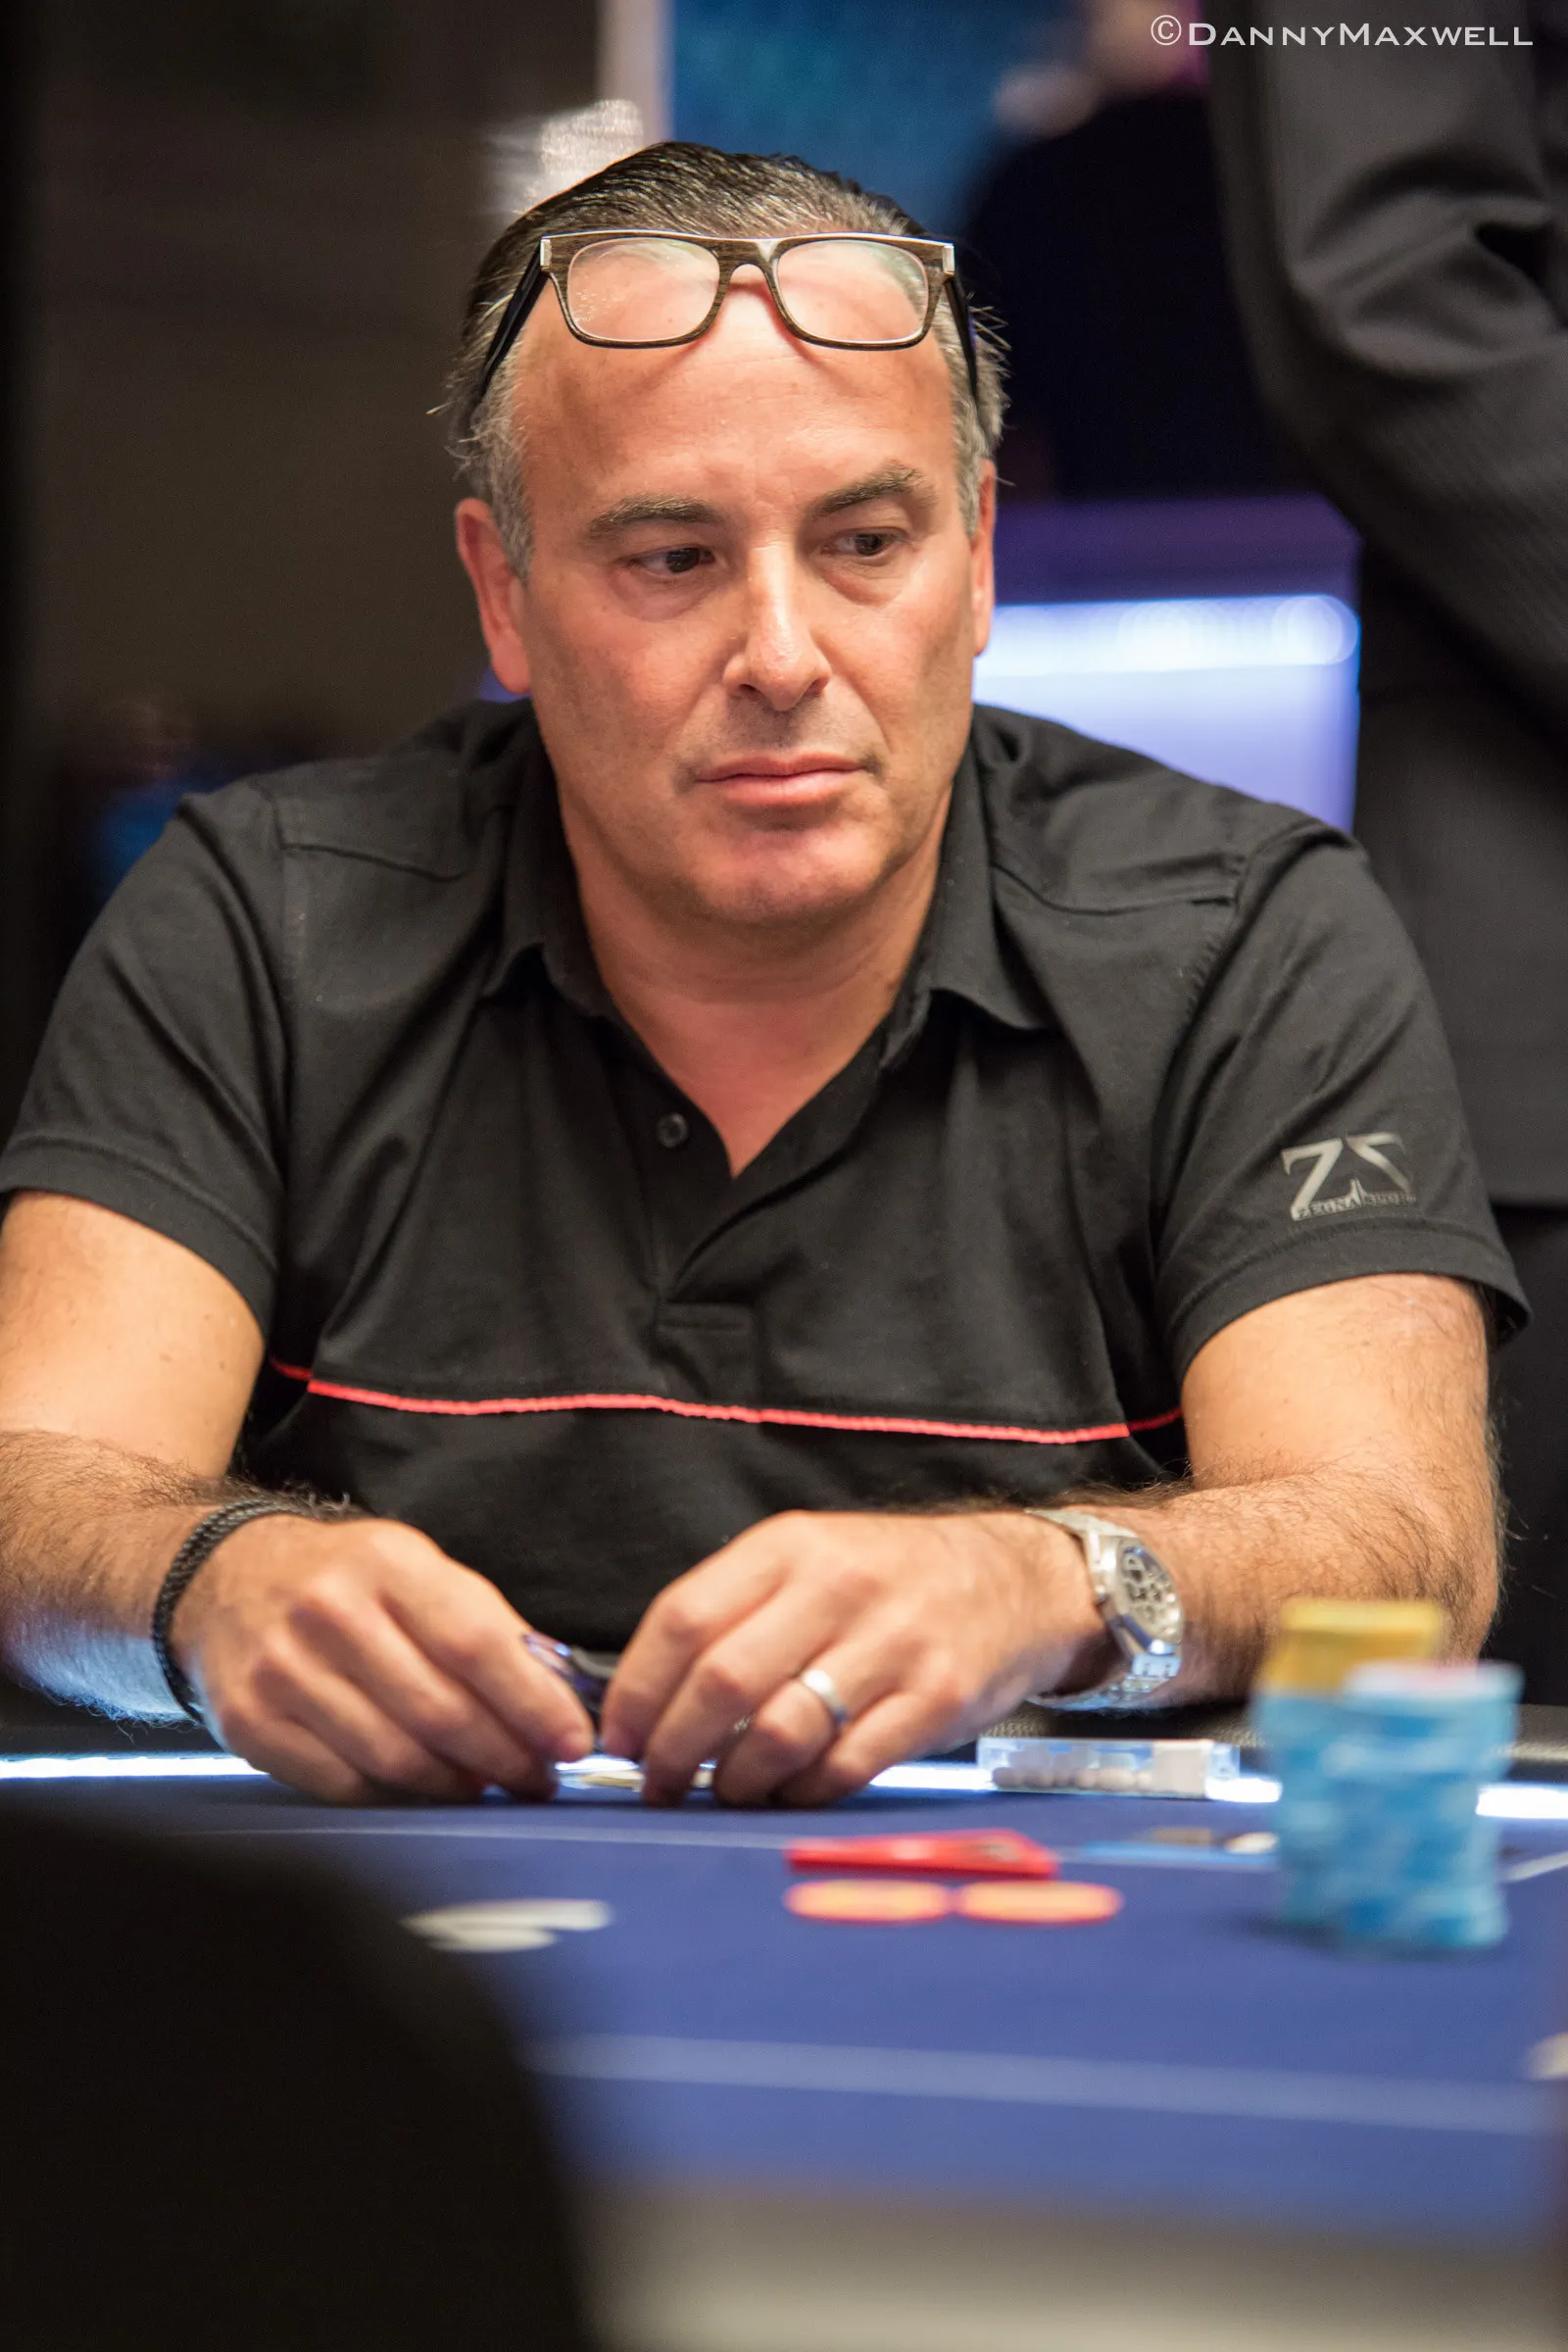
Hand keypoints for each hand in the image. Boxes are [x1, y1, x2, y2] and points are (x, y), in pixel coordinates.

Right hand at [175, 1514, 595, 1802]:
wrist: (224, 1579)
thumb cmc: (344, 1579)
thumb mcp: (414, 1567)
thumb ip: (483, 1622)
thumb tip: (556, 1694)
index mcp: (386, 1564)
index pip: (476, 1644)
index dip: (532, 1703)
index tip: (571, 1741)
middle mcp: (330, 1613)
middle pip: (438, 1710)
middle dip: (504, 1755)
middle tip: (538, 1777)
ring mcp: (283, 1671)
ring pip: (394, 1757)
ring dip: (455, 1784)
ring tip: (487, 1785)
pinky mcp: (250, 1723)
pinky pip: (343, 1783)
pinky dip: (396, 1796)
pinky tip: (425, 1790)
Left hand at [597, 1509, 1108, 1806]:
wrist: (1016, 1582)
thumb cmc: (888, 1581)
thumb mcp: (810, 1559)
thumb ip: (735, 1613)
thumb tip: (646, 1701)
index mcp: (792, 1546)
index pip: (684, 1617)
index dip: (638, 1690)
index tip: (619, 1737)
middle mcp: (840, 1586)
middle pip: (723, 1682)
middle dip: (674, 1749)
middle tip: (659, 1783)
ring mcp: (893, 1644)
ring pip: (779, 1733)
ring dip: (735, 1780)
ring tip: (726, 1791)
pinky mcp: (936, 1699)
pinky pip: (844, 1767)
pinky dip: (800, 1795)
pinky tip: (787, 1794)